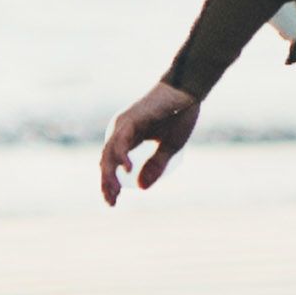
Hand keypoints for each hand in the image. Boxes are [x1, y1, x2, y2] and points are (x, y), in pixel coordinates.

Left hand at [98, 81, 201, 202]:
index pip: (112, 163)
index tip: (113, 201)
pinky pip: (121, 140)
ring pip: (110, 152)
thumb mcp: (169, 147)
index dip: (110, 182)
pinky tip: (125, 169)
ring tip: (113, 193)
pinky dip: (121, 156)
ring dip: (109, 174)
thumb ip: (155, 166)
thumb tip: (142, 188)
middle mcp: (121, 130)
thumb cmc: (179, 116)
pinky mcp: (130, 119)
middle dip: (107, 183)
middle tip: (111, 202)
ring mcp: (124, 124)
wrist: (188, 92)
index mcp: (128, 137)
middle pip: (106, 160)